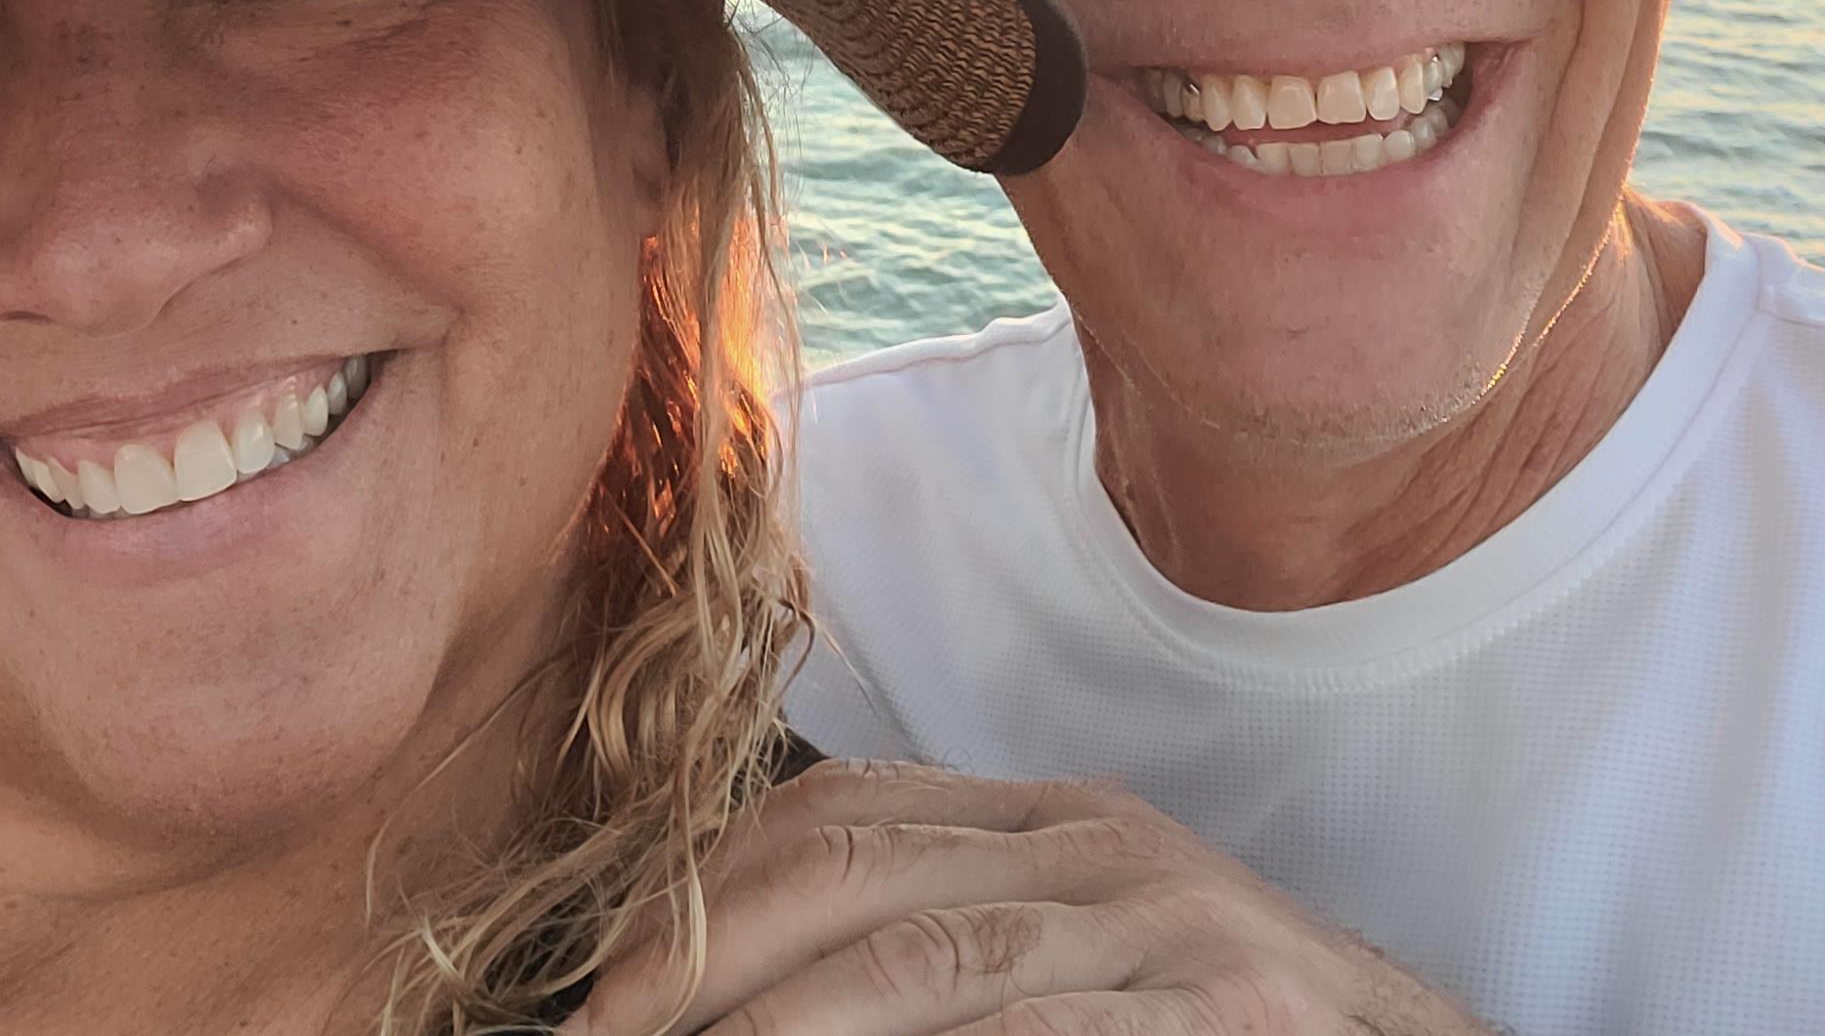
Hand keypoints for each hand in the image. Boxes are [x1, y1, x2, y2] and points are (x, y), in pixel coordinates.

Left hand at [564, 760, 1493, 1035]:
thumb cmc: (1218, 1028)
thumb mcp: (1079, 958)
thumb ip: (940, 946)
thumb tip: (738, 994)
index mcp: (1050, 820)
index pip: (838, 810)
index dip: (706, 892)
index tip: (605, 988)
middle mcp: (1100, 849)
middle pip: (854, 871)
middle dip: (703, 958)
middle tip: (602, 1033)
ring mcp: (1168, 928)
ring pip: (929, 959)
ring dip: (786, 1022)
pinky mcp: (1222, 1014)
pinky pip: (1045, 1034)